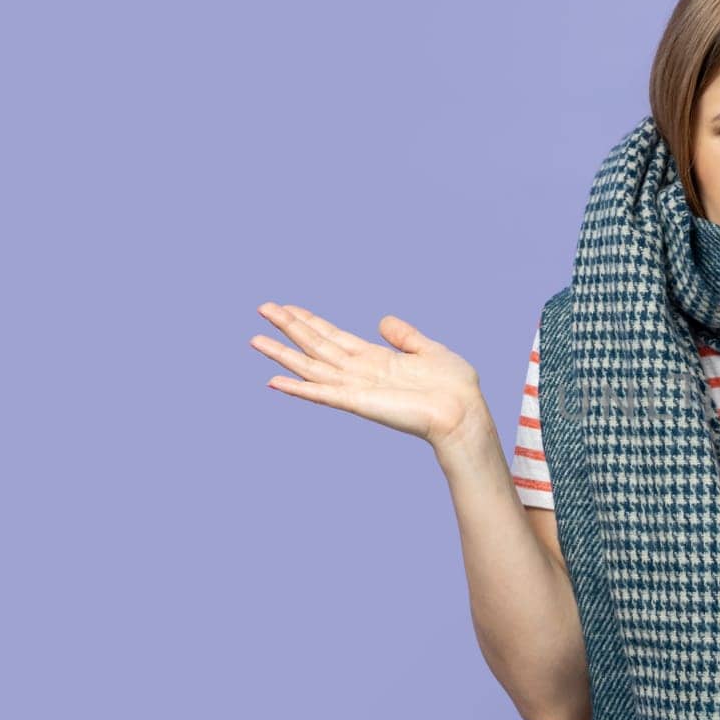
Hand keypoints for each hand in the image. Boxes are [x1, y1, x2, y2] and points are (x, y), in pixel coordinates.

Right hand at [251, 303, 489, 451]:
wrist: (464, 412)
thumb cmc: (454, 387)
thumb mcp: (429, 351)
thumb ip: (405, 337)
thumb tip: (383, 320)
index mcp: (376, 359)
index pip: (334, 336)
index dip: (311, 321)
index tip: (287, 307)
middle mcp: (360, 372)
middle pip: (316, 346)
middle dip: (290, 327)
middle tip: (261, 307)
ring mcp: (357, 388)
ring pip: (311, 366)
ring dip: (283, 354)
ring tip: (254, 339)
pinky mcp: (359, 402)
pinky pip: (323, 394)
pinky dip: (299, 389)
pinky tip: (274, 381)